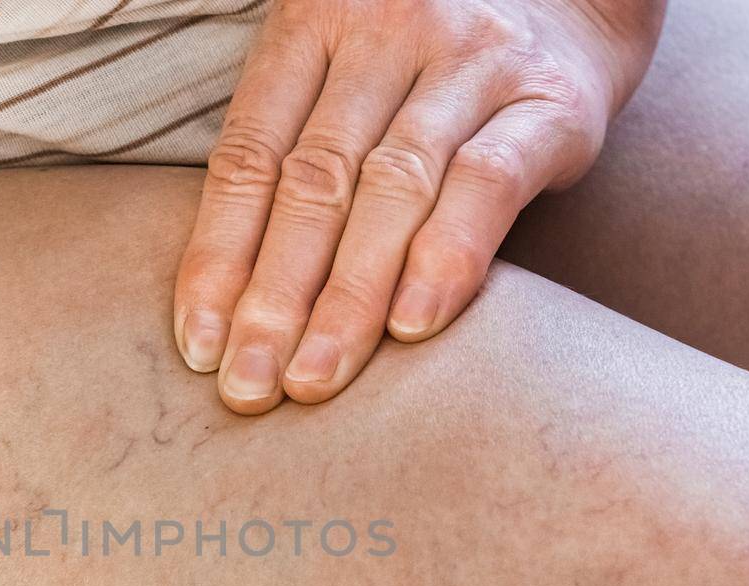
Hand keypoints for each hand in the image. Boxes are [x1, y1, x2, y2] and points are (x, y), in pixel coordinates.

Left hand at [173, 0, 665, 411]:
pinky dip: (446, 256)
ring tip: (315, 377)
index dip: (218, 258)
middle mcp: (387, 30)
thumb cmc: (428, 65)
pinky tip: (413, 323)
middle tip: (250, 386)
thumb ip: (293, 153)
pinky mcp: (549, 101)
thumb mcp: (345, 74)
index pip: (248, 156)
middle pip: (314, 182)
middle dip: (274, 299)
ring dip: (348, 298)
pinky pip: (487, 183)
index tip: (199, 347)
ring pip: (392, 189)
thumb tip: (225, 302)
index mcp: (314, 24)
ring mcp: (472, 61)